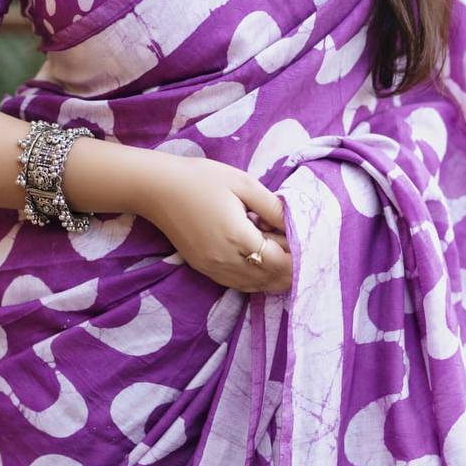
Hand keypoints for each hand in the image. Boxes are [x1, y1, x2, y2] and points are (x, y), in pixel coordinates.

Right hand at [137, 155, 292, 294]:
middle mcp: (227, 261)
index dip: (299, 256)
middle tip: (302, 248)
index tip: (309, 242)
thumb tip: (297, 224)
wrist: (156, 189)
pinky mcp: (205, 270)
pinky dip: (258, 280)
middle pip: (272, 279)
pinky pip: (239, 285)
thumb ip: (272, 206)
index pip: (281, 262)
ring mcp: (214, 269)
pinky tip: (264, 265)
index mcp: (239, 237)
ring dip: (276, 276)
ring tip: (287, 256)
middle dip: (291, 268)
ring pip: (256, 287)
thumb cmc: (201, 179)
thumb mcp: (242, 183)